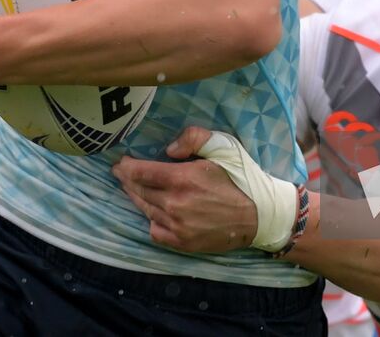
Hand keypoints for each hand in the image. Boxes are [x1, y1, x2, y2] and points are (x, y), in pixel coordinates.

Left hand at [112, 126, 258, 252]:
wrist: (259, 215)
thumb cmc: (241, 178)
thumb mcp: (222, 146)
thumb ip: (193, 137)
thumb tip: (167, 149)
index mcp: (183, 178)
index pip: (141, 172)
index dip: (126, 167)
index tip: (120, 163)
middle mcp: (175, 203)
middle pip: (138, 191)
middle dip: (126, 180)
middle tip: (120, 173)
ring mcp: (177, 226)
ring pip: (145, 210)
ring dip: (135, 198)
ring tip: (132, 189)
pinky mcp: (182, 242)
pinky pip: (155, 231)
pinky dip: (150, 220)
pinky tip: (153, 212)